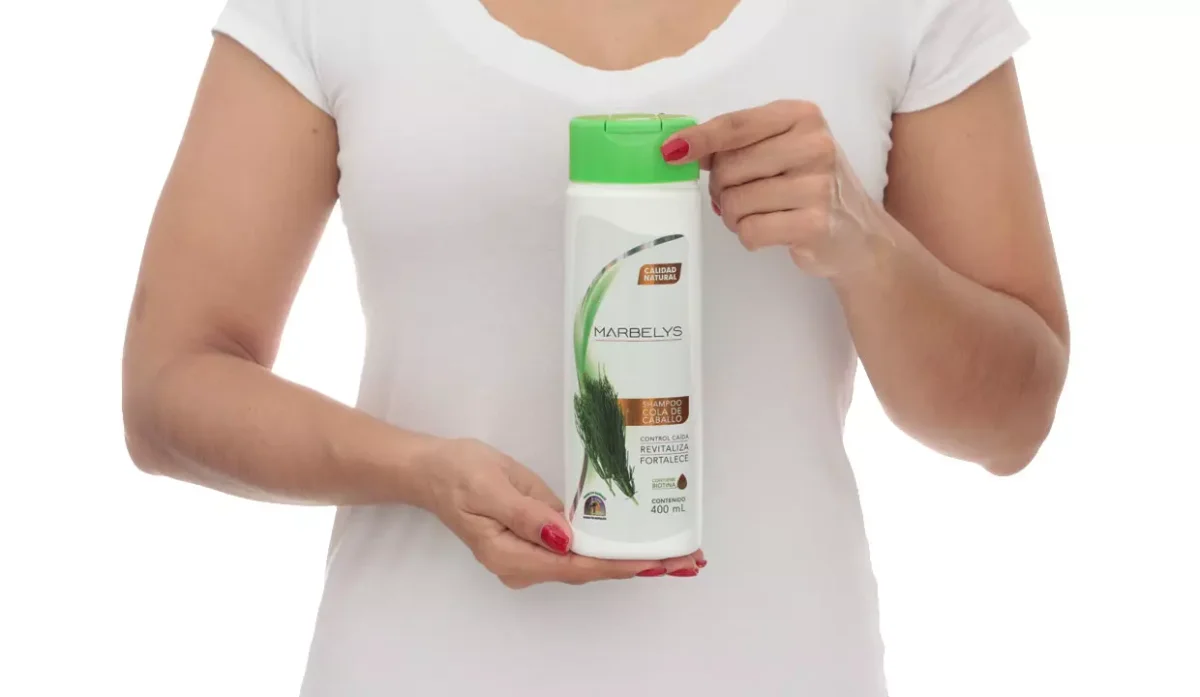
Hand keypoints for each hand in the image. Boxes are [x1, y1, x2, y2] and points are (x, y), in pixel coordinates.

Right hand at [415, 438, 704, 587]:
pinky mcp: (537, 542)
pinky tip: (640, 544)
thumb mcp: (492, 486)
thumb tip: (565, 537)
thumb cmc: (458, 473)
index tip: (657, 562)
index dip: (621, 564)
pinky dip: (614, 548)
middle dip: (640, 566)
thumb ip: (529, 514)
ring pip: (590, 562)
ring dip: (633, 559)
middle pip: (591, 570)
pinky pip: (580, 550)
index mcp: (513, 557)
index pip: (578, 565)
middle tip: (688, 561)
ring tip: (678, 556)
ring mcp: (532, 556)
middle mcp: (526, 566)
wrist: (431, 470)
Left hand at [662, 100, 891, 278]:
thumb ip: (740, 144)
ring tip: (759, 214)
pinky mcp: (815, 223)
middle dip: (722, 188)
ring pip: (735, 202)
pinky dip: (749, 236)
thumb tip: (682, 148)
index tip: (670, 151)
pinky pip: (751, 231)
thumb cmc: (811, 186)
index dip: (698, 139)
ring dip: (735, 216)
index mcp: (802, 116)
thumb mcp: (784, 149)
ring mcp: (818, 185)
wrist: (860, 234)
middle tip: (740, 196)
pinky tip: (771, 231)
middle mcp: (814, 145)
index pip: (735, 125)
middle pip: (728, 167)